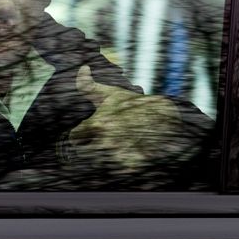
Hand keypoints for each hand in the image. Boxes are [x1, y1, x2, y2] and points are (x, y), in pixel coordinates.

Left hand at [66, 65, 181, 171]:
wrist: (165, 117)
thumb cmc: (133, 104)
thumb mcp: (111, 92)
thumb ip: (89, 83)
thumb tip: (83, 67)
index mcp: (97, 124)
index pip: (73, 138)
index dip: (76, 136)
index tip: (84, 133)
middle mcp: (106, 141)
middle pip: (84, 153)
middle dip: (87, 148)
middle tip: (97, 142)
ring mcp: (119, 154)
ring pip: (98, 163)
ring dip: (100, 158)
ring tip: (110, 149)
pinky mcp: (131, 166)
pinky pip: (115, 171)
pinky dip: (116, 167)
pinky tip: (121, 157)